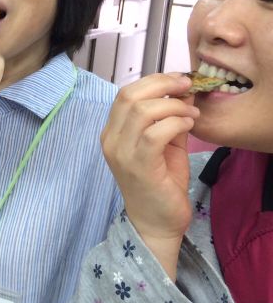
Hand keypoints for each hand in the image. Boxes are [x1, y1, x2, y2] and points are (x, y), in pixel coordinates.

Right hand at [101, 73, 198, 248]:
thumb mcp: (165, 144)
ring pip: (142, 111)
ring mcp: (122, 153)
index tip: (179, 80)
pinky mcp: (138, 166)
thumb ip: (171, 118)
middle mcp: (111, 140)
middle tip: (187, 87)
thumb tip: (184, 90)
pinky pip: (155, 133)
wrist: (157, 222)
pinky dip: (176, 123)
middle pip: (130, 96)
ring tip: (191, 113)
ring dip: (173, 106)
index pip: (125, 93)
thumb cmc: (161, 184)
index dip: (154, 80)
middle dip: (163, 85)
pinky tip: (189, 126)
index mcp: (113, 132)